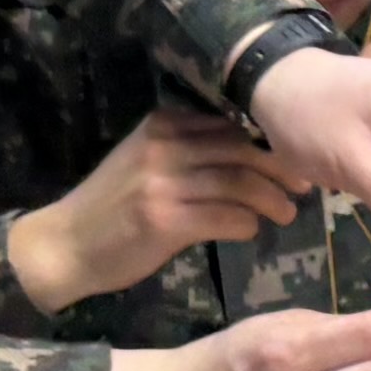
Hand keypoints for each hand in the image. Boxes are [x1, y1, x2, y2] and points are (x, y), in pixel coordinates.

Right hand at [5, 106, 306, 313]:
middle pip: (241, 149)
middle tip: (304, 185)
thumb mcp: (146, 162)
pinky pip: (224, 217)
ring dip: (271, 200)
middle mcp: (164, 146)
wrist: (66, 245)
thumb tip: (251, 154)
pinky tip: (251, 230)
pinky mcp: (164, 220)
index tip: (295, 158)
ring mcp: (163, 183)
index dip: (268, 142)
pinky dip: (246, 224)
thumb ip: (189, 151)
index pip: (230, 125)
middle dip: (279, 168)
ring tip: (287, 213)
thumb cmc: (112, 207)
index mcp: (163, 125)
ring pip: (238, 183)